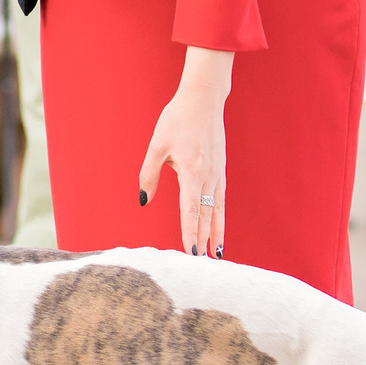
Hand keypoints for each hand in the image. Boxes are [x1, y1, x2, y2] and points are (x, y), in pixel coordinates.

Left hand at [137, 47, 233, 256]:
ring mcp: (217, 173)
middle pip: (206, 215)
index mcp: (191, 171)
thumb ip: (150, 174)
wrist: (204, 99)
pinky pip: (220, 198)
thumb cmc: (177, 119)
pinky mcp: (221, 168)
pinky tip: (218, 226)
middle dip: (205, 239)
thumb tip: (144, 199)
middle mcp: (208, 176)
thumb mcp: (157, 145)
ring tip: (217, 253)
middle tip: (205, 265)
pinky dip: (220, 215)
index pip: (189, 210)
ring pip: (217, 209)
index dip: (190, 233)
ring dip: (217, 231)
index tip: (191, 254)